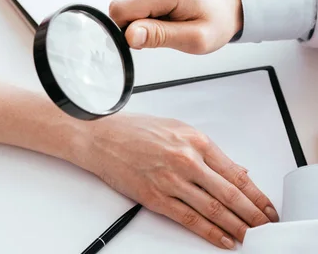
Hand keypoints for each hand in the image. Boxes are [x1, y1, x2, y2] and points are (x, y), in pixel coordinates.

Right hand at [75, 114, 277, 248]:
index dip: (256, 195)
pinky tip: (222, 238)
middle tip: (266, 227)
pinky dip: (209, 232)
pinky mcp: (155, 197)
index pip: (236, 174)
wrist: (100, 137)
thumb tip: (234, 169)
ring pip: (213, 210)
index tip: (267, 207)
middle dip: (253, 215)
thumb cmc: (134, 130)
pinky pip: (189, 219)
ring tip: (250, 236)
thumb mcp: (177, 129)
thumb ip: (206, 150)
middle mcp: (186, 160)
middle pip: (230, 195)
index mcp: (195, 141)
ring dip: (236, 227)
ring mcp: (171, 180)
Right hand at [109, 0, 242, 53]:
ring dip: (142, 17)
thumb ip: (160, 37)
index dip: (125, 30)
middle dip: (136, 25)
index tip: (147, 39)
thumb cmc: (217, 19)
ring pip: (126, 4)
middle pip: (121, 7)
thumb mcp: (196, 39)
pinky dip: (145, 9)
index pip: (120, 10)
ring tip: (169, 18)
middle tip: (164, 29)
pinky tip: (165, 9)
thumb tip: (129, 35)